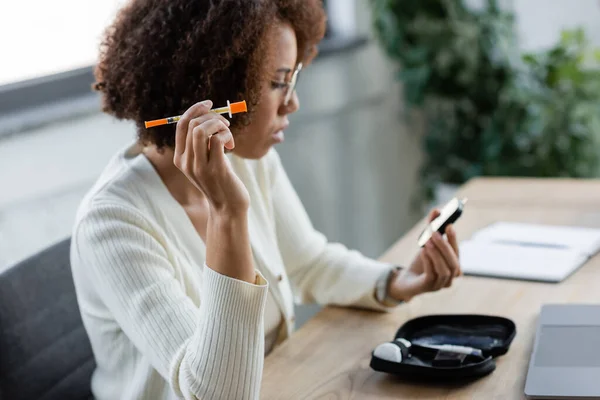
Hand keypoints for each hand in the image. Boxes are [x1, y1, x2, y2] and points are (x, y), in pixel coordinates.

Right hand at [173, 100, 249, 214]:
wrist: (228, 209)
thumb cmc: (221, 182)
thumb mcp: (206, 162)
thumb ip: (203, 144)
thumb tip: (210, 116)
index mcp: (180, 159)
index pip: (180, 125)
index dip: (195, 109)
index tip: (210, 104)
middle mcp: (186, 162)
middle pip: (192, 124)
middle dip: (212, 117)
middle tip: (226, 125)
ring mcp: (200, 167)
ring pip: (202, 130)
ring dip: (219, 125)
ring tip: (228, 134)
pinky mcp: (216, 169)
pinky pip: (218, 140)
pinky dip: (226, 135)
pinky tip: (232, 146)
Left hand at [389, 209, 460, 301]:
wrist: (406, 279)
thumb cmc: (420, 262)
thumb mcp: (427, 243)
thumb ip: (432, 228)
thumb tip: (436, 211)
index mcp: (453, 267)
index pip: (457, 253)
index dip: (453, 240)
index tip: (449, 225)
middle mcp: (450, 278)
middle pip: (454, 263)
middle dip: (445, 246)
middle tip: (435, 232)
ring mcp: (440, 284)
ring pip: (444, 270)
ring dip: (436, 254)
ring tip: (427, 242)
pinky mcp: (428, 287)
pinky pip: (431, 275)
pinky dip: (428, 261)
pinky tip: (423, 251)